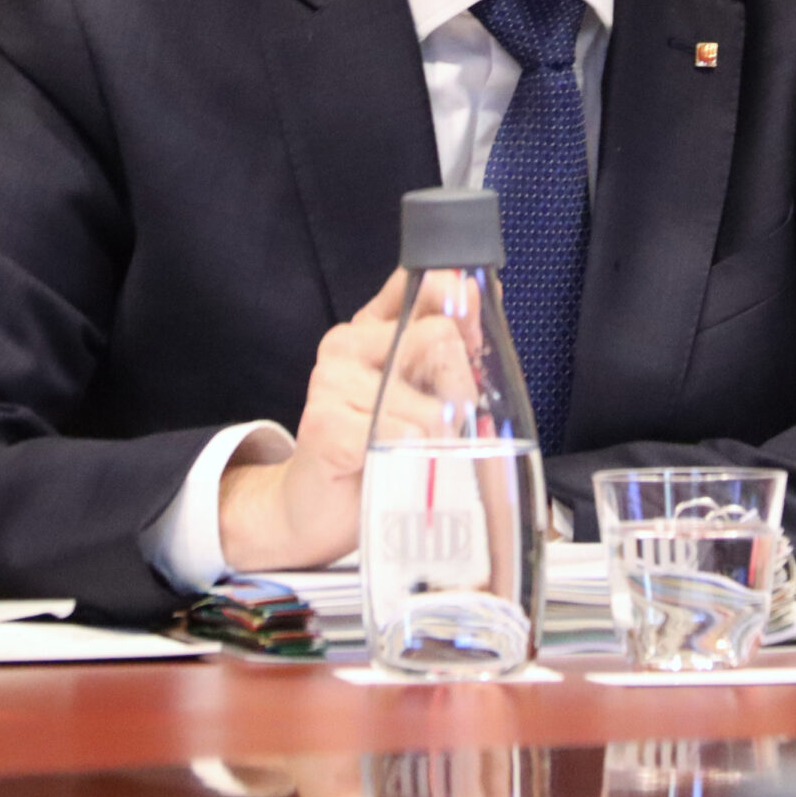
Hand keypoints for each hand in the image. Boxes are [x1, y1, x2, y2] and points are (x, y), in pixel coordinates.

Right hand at [218, 271, 447, 570]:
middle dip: (458, 390)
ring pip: (429, 402)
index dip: (462, 310)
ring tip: (411, 455)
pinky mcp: (326, 424)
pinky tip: (391, 467)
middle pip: (440, 338)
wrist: (315, 510)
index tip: (472, 341)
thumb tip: (480, 288)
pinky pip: (404, 436)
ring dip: (436, 440)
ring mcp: (330, 381)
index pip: (426, 286)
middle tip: (438, 427)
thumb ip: (448, 343)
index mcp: (369, 327)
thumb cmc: (379, 450)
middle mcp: (345, 343)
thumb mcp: (420, 390)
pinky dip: (413, 461)